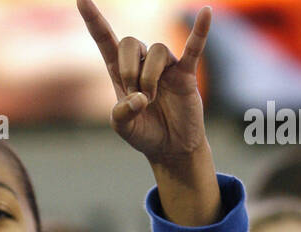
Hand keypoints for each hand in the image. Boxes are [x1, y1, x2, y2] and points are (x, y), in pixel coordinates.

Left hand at [78, 0, 210, 165]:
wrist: (171, 148)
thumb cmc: (145, 133)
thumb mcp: (124, 129)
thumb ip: (121, 114)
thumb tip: (138, 97)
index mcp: (120, 71)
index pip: (105, 39)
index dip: (94, 20)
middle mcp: (142, 62)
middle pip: (130, 42)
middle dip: (129, 70)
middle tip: (134, 96)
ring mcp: (166, 65)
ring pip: (157, 51)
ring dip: (150, 78)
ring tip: (150, 101)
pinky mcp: (185, 73)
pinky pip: (194, 47)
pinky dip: (200, 31)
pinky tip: (206, 12)